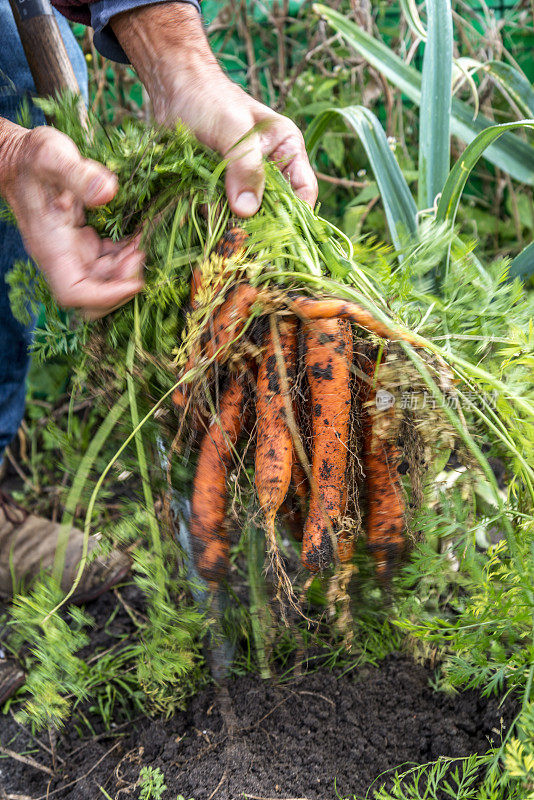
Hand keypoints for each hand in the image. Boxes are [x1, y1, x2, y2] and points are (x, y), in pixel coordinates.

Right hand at [0, 122, 143, 318]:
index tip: (134, 281)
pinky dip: (125, 256)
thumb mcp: (53, 156)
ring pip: (104, 281)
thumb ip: (79, 175)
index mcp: (51, 247)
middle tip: (139, 254)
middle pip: (92, 297)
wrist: (17, 156)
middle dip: (120, 286)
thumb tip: (108, 193)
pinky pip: (107, 263)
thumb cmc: (31, 157)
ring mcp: (72, 253)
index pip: (74, 293)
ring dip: (127, 270)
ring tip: (142, 240)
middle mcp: (61, 257)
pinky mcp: (83, 244)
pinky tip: (137, 235)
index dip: (105, 296)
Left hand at [111, 4, 317, 217]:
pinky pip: (221, 211)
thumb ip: (244, 167)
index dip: (296, 214)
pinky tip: (200, 213)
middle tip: (242, 237)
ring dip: (231, 223)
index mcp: (286, 148)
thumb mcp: (232, 130)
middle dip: (259, 224)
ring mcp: (242, 179)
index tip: (278, 234)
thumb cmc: (208, 97)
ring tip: (216, 224)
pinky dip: (211, 217)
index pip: (304, 190)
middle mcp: (268, 167)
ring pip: (246, 214)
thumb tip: (247, 210)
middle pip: (275, 209)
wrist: (171, 86)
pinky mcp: (219, 187)